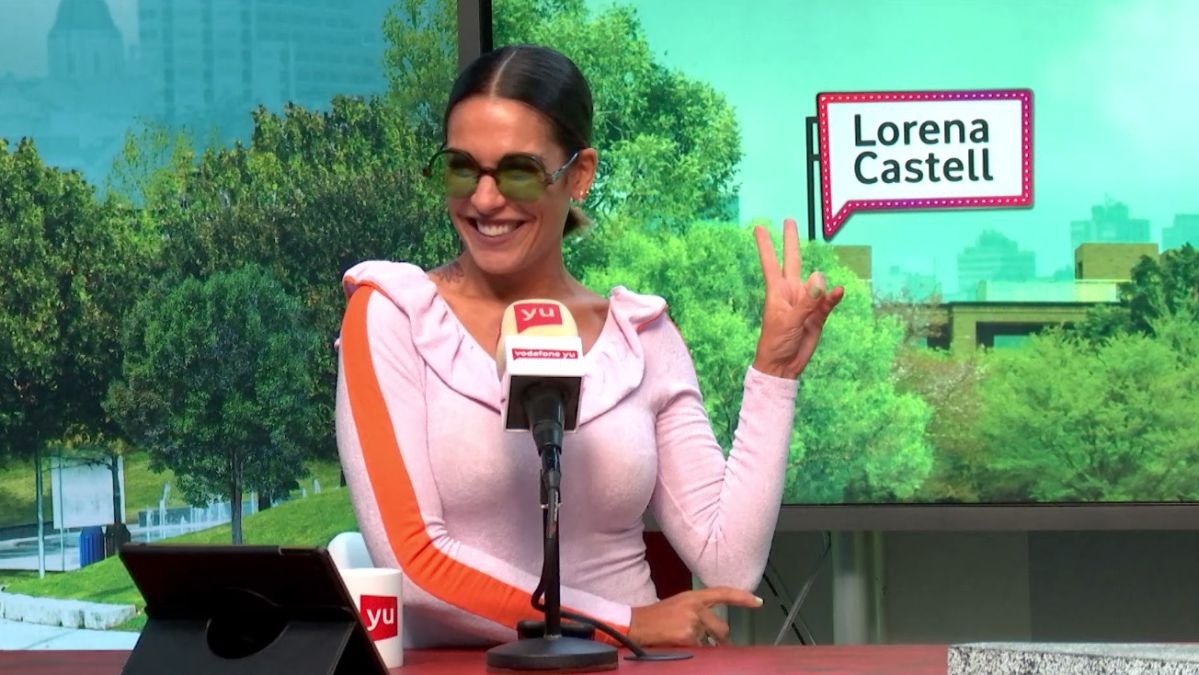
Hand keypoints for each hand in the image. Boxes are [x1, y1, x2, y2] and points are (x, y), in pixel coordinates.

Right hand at [628, 587, 762, 646]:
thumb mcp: (679, 606)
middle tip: (718, 646)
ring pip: (710, 641)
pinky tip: (680, 646)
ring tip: (684, 642)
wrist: (636, 624)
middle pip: (722, 627)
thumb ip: (698, 611)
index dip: (742, 597)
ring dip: (703, 646)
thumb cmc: (656, 618)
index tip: (757, 601)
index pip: (723, 593)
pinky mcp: (688, 635)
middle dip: (721, 640)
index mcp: (693, 596)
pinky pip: (700, 649)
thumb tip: (716, 629)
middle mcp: (695, 606)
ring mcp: (692, 621)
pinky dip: (694, 652)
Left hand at [752, 218, 844, 378]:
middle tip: (788, 221)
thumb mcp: (788, 321)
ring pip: (816, 283)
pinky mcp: (818, 315)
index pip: (770, 263)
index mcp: (776, 291)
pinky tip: (838, 292)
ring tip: (825, 294)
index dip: (765, 245)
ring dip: (821, 287)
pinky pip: (828, 302)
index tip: (758, 227)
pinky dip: (833, 297)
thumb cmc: (776, 342)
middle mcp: (791, 292)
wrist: (784, 366)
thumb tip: (820, 279)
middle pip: (792, 261)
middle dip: (790, 241)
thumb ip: (806, 302)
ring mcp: (806, 303)